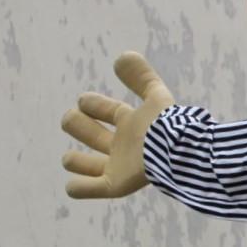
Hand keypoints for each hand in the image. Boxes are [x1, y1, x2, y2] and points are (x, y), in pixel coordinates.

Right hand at [61, 52, 175, 197]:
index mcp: (133, 124)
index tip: (84, 101)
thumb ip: (142, 77)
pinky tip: (72, 184)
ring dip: (76, 161)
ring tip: (69, 159)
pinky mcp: (115, 185)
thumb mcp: (156, 97)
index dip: (93, 103)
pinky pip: (91, 189)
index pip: (107, 110)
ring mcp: (118, 167)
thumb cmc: (168, 127)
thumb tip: (123, 56)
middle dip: (78, 124)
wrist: (177, 154)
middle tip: (75, 118)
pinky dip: (78, 187)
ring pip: (89, 165)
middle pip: (92, 135)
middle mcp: (124, 146)